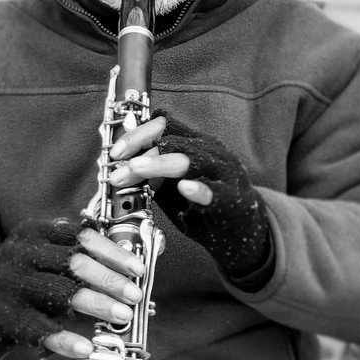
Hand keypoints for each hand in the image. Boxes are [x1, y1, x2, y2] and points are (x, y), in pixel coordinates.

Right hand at [0, 218, 144, 359]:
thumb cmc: (25, 278)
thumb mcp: (44, 256)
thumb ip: (79, 257)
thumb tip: (132, 271)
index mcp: (37, 232)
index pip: (80, 235)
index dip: (112, 251)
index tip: (138, 268)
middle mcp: (22, 253)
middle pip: (73, 262)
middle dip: (109, 278)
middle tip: (136, 294)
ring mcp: (11, 284)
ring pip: (60, 293)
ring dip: (97, 304)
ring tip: (123, 315)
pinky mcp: (4, 316)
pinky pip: (39, 329)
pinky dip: (65, 339)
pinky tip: (87, 348)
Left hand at [109, 114, 271, 278]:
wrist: (243, 234)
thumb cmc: (204, 207)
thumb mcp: (172, 188)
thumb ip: (152, 175)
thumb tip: (122, 164)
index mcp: (197, 144)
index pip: (165, 126)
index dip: (137, 134)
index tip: (115, 153)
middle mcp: (212, 153)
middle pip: (173, 139)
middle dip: (140, 150)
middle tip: (118, 167)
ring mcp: (225, 175)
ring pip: (191, 160)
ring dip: (158, 164)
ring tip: (136, 170)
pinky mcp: (234, 201)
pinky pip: (216, 192)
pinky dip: (199, 189)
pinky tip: (185, 188)